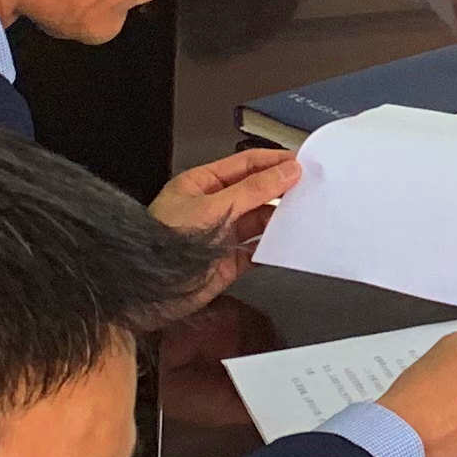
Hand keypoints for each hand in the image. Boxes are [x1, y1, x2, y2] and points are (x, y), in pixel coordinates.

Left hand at [149, 145, 297, 300]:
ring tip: (304, 213)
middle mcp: (212, 208)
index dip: (274, 162)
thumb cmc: (163, 245)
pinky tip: (286, 243)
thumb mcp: (213, 208)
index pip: (245, 165)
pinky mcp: (227, 263)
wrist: (145, 294)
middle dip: (281, 189)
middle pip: (255, 192)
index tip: (302, 162)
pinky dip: (272, 248)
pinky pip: (257, 251)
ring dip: (279, 218)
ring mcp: (220, 235)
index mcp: (201, 185)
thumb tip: (287, 171)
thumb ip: (253, 190)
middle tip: (310, 186)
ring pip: (259, 221)